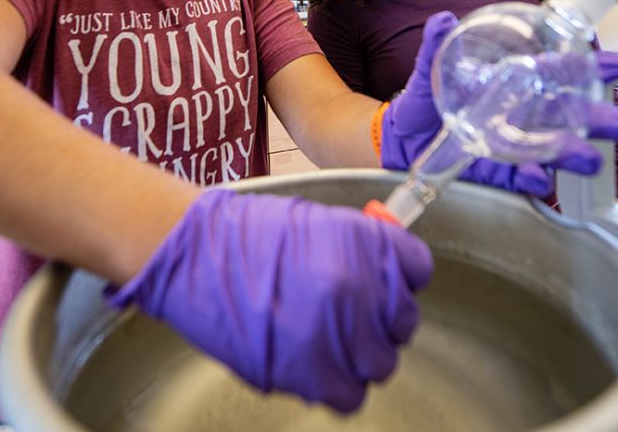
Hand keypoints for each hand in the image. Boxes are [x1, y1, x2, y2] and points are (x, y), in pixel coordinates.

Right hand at [105, 189, 432, 411]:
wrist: (198, 255)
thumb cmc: (248, 233)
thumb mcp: (318, 222)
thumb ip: (360, 248)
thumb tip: (385, 273)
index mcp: (367, 245)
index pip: (419, 269)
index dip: (402, 277)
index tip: (389, 282)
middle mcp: (362, 290)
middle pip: (404, 322)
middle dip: (382, 319)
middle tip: (354, 312)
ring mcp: (340, 335)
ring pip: (381, 363)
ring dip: (361, 353)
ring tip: (330, 338)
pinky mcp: (312, 374)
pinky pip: (350, 395)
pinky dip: (340, 384)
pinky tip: (320, 363)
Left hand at [380, 11, 617, 196]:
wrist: (398, 138)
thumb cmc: (423, 101)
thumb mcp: (426, 71)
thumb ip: (434, 46)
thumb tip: (441, 19)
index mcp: (512, 83)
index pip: (556, 73)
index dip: (586, 68)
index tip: (616, 65)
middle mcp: (519, 115)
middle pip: (565, 116)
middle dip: (596, 120)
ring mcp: (509, 144)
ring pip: (548, 150)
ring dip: (568, 154)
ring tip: (588, 159)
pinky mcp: (493, 171)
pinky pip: (515, 177)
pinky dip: (527, 178)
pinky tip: (537, 178)